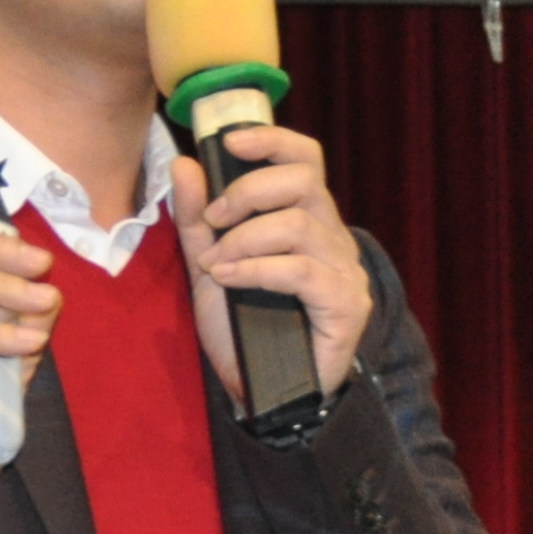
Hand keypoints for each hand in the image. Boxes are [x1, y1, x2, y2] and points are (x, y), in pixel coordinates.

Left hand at [171, 124, 370, 399]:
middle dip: (248, 191)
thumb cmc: (242, 328)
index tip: (229, 143)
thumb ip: (197, 219)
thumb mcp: (209, 265)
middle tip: (215, 220)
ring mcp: (344, 271)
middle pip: (303, 181)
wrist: (260, 392)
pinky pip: (301, 270)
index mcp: (306, 218)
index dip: (271, 141)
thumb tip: (186, 164)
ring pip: (298, 225)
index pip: (305, 159)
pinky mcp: (346, 305)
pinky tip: (230, 280)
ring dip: (244, 239)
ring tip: (216, 265)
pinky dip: (257, 269)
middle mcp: (332, 237)